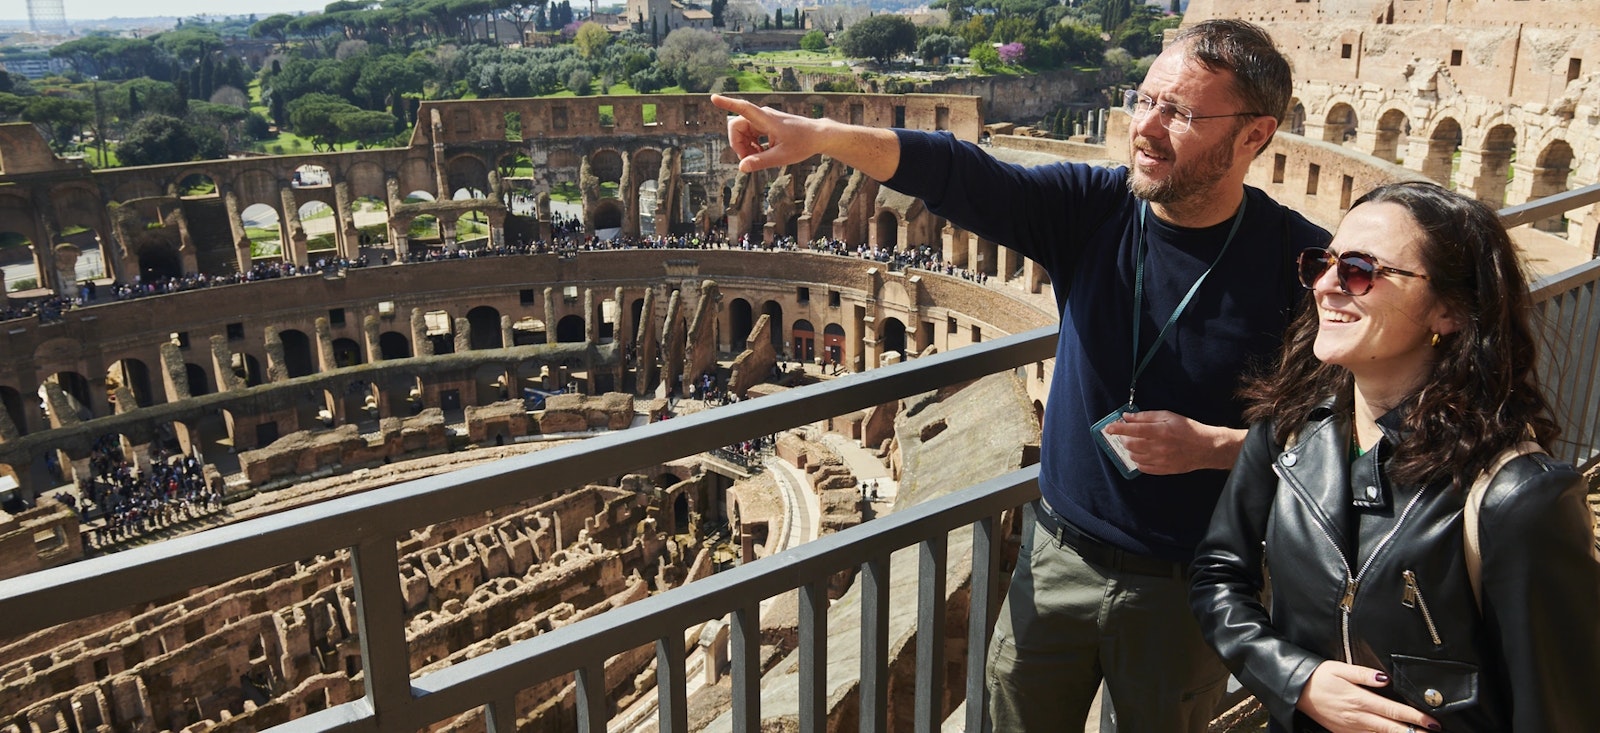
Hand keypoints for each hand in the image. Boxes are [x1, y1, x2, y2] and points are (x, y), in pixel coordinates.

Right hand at [711, 94, 823, 172]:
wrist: (818, 136)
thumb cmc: (803, 143)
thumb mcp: (782, 157)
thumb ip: (760, 162)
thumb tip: (741, 167)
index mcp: (766, 119)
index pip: (743, 108)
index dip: (727, 103)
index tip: (713, 98)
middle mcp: (762, 116)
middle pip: (736, 126)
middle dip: (737, 144)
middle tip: (748, 160)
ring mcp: (763, 120)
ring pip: (742, 132)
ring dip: (745, 146)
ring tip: (759, 157)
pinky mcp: (765, 125)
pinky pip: (749, 134)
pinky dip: (751, 145)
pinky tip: (762, 153)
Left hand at [1099, 410, 1242, 473]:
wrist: (1205, 447)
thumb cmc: (1187, 428)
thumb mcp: (1168, 416)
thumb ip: (1146, 416)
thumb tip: (1127, 416)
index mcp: (1160, 431)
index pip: (1133, 430)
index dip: (1118, 429)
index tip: (1108, 428)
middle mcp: (1158, 447)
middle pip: (1130, 445)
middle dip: (1123, 439)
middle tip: (1125, 434)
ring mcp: (1160, 460)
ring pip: (1134, 457)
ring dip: (1129, 449)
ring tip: (1134, 443)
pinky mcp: (1163, 470)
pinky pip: (1143, 467)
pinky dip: (1137, 460)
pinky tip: (1141, 454)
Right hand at [1296, 661, 1438, 732]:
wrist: (1296, 691)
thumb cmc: (1319, 677)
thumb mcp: (1339, 668)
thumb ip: (1363, 674)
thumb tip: (1384, 678)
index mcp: (1359, 700)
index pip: (1394, 711)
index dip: (1415, 717)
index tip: (1433, 721)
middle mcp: (1357, 717)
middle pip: (1393, 729)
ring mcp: (1351, 728)